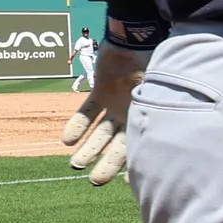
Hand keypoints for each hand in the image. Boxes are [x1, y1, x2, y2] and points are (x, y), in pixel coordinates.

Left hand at [60, 41, 151, 185]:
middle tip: (95, 181)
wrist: (135, 38)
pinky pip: (87, 111)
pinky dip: (78, 125)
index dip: (135, 165)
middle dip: (107, 164)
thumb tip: (152, 151)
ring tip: (75, 165)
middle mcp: (133, 113)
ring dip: (89, 149)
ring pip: (101, 132)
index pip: (142, 146)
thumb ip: (151, 120)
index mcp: (150, 116)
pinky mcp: (101, 91)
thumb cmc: (151, 66)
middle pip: (119, 145)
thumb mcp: (155, 96)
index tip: (126, 183)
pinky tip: (67, 141)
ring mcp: (117, 103)